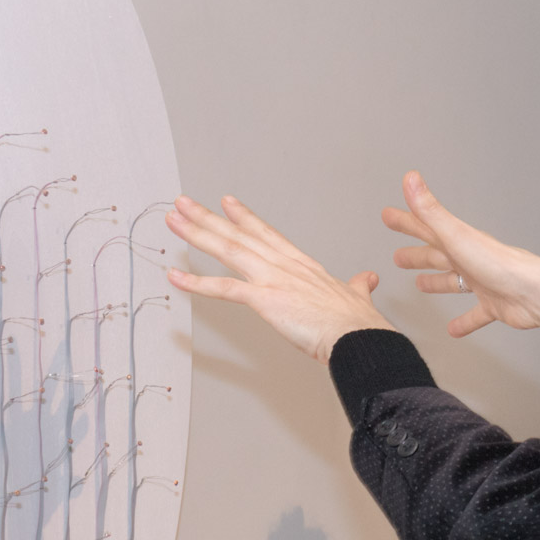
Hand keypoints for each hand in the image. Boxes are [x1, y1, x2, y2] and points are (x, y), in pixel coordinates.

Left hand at [165, 195, 394, 363]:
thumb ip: (357, 286)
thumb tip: (366, 279)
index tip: (226, 203)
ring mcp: (273, 279)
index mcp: (303, 266)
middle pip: (240, 235)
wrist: (359, 336)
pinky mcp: (265, 299)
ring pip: (228, 250)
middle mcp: (284, 265)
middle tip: (184, 204)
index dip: (244, 218)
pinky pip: (223, 289)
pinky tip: (176, 276)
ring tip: (173, 221)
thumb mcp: (357, 297)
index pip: (267, 234)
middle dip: (208, 218)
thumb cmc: (358, 323)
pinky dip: (197, 282)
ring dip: (197, 234)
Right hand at [383, 171, 539, 337]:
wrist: (532, 292)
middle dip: (417, 254)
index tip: (388, 215)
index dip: (406, 221)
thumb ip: (431, 211)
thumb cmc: (497, 263)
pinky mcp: (493, 305)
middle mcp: (469, 259)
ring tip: (419, 285)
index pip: (426, 227)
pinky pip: (474, 314)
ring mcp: (482, 282)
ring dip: (436, 282)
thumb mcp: (456, 236)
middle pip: (437, 255)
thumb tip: (410, 179)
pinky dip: (463, 321)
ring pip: (453, 281)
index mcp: (458, 241)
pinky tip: (452, 329)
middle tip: (397, 257)